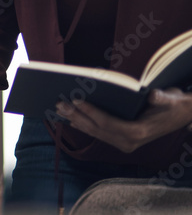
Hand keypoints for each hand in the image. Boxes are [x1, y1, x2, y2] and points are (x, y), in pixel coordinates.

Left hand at [56, 88, 191, 153]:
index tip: (76, 100)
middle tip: (59, 104)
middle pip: (97, 129)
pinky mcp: (121, 142)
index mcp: (138, 132)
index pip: (108, 123)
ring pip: (95, 132)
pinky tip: (70, 119)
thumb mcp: (172, 99)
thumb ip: (162, 98)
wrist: (181, 116)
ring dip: (76, 121)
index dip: (91, 112)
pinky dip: (83, 126)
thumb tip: (153, 95)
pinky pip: (98, 134)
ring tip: (59, 109)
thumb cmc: (174, 105)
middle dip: (76, 116)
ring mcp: (124, 144)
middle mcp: (129, 142)